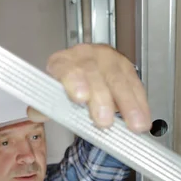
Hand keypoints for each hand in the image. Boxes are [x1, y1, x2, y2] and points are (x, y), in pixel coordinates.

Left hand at [28, 43, 150, 132]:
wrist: (85, 77)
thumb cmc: (67, 87)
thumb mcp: (53, 96)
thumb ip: (45, 106)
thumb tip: (37, 113)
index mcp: (64, 61)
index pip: (66, 67)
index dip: (74, 80)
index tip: (80, 97)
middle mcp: (86, 56)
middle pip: (94, 74)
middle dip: (101, 98)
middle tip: (104, 121)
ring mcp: (108, 60)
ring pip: (118, 80)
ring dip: (128, 104)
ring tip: (133, 125)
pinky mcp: (127, 69)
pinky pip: (135, 86)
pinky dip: (140, 104)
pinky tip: (143, 119)